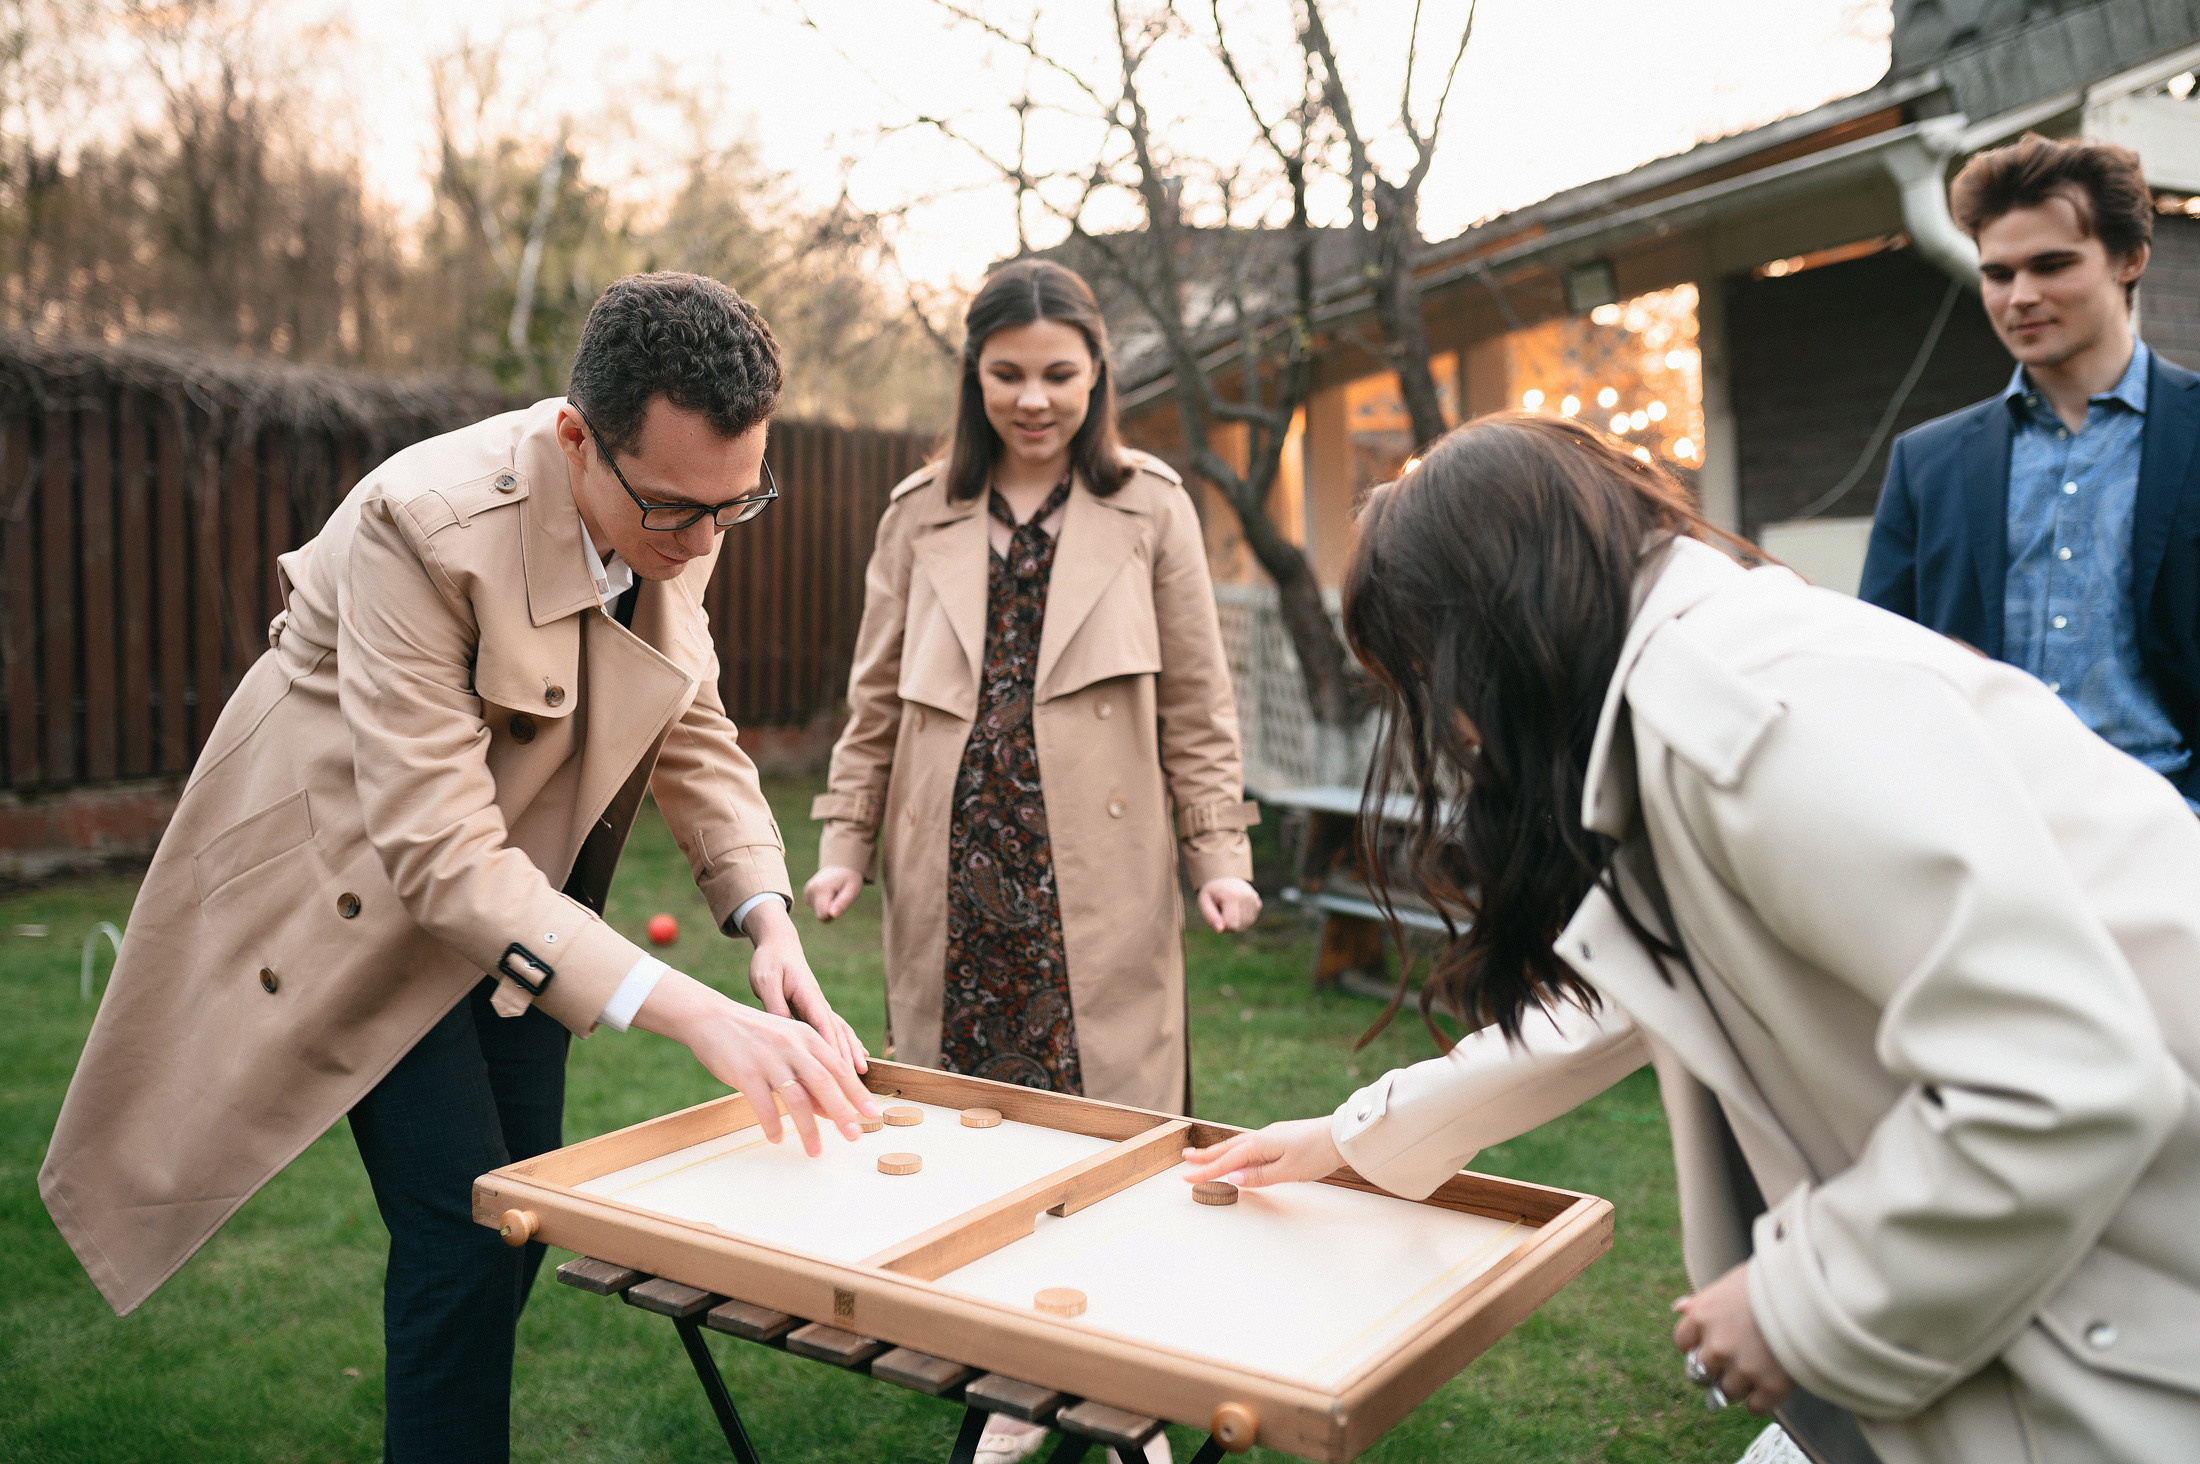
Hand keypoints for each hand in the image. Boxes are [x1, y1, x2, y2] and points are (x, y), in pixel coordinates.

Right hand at [632, 970, 878, 1154]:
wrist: (712, 1019)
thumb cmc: (755, 1037)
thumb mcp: (788, 1046)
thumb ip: (809, 1073)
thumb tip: (831, 1109)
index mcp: (807, 1037)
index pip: (839, 1068)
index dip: (857, 1093)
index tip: (871, 1114)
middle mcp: (792, 1046)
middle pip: (825, 1083)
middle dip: (843, 1113)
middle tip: (854, 1136)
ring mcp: (769, 1059)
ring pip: (797, 1099)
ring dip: (808, 1129)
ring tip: (815, 1151)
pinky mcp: (746, 1073)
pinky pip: (764, 1106)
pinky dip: (773, 1126)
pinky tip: (777, 1139)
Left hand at [743, 899, 867, 1074]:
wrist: (778, 944)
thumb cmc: (770, 961)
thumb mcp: (766, 981)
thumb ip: (776, 1006)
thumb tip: (786, 1034)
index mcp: (809, 995)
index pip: (824, 1025)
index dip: (833, 1048)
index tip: (839, 1070)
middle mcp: (819, 1002)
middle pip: (838, 1032)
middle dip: (847, 1056)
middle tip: (857, 1079)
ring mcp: (819, 1006)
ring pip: (840, 1032)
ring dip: (851, 1052)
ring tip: (862, 1072)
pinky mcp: (814, 1010)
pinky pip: (834, 1030)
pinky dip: (846, 1044)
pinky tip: (857, 1056)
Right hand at [804, 865, 863, 921]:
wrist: (841, 866)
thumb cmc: (849, 879)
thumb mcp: (853, 890)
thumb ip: (843, 903)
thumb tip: (833, 915)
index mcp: (821, 890)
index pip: (823, 916)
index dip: (834, 914)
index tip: (841, 902)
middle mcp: (810, 890)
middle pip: (820, 916)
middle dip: (831, 912)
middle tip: (839, 898)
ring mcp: (807, 892)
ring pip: (818, 913)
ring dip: (828, 908)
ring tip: (835, 894)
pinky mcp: (806, 894)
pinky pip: (816, 908)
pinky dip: (823, 904)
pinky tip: (829, 894)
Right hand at [1180, 1116, 1340, 1187]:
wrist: (1341, 1135)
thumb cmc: (1317, 1154)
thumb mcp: (1288, 1171)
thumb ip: (1259, 1176)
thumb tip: (1234, 1178)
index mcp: (1260, 1145)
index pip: (1226, 1162)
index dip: (1206, 1171)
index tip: (1186, 1177)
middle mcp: (1261, 1137)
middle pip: (1227, 1149)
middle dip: (1206, 1155)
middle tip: (1185, 1158)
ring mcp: (1271, 1135)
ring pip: (1237, 1145)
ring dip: (1219, 1151)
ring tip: (1203, 1154)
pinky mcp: (1280, 1136)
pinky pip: (1249, 1144)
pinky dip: (1236, 1150)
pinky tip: (1238, 1153)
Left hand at [1197, 877, 1261, 932]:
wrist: (1225, 878)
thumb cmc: (1212, 892)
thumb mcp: (1203, 902)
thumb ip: (1210, 917)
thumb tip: (1220, 930)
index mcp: (1233, 896)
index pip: (1230, 925)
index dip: (1220, 925)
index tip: (1215, 913)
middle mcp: (1247, 897)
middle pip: (1238, 927)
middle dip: (1227, 924)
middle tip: (1221, 910)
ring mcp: (1254, 901)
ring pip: (1244, 926)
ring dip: (1234, 922)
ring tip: (1228, 909)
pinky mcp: (1258, 905)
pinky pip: (1248, 922)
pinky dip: (1241, 919)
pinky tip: (1236, 908)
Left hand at [1672, 1263, 1792, 1414]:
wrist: (1816, 1292)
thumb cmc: (1773, 1282)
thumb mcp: (1732, 1282)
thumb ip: (1704, 1299)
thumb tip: (1678, 1308)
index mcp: (1703, 1316)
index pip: (1683, 1344)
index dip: (1696, 1345)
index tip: (1709, 1344)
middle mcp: (1717, 1346)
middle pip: (1698, 1374)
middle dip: (1711, 1371)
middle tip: (1728, 1364)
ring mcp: (1743, 1369)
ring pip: (1724, 1394)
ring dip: (1735, 1387)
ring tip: (1752, 1374)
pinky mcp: (1771, 1387)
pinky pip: (1754, 1408)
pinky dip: (1760, 1401)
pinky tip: (1770, 1384)